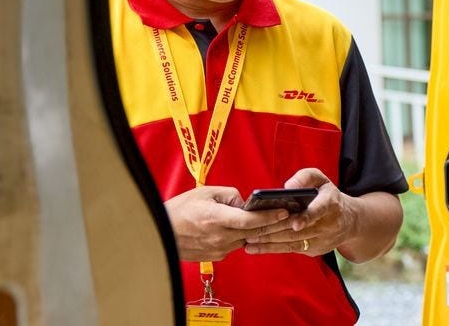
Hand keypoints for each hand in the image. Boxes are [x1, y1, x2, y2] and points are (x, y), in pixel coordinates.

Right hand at [165, 186, 289, 261]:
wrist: (159, 233)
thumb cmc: (181, 209)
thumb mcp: (206, 193)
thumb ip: (230, 195)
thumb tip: (246, 203)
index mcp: (216, 218)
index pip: (250, 220)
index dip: (270, 216)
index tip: (285, 211)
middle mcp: (220, 237)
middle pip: (254, 232)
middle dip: (273, 224)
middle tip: (290, 216)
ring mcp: (218, 249)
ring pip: (246, 239)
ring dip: (258, 231)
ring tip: (272, 220)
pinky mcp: (216, 256)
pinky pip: (235, 245)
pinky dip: (243, 237)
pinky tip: (248, 229)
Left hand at [243, 168, 355, 256]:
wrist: (350, 221)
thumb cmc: (328, 196)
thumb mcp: (322, 180)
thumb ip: (306, 177)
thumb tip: (287, 186)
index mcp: (331, 203)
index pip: (319, 210)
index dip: (307, 217)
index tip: (295, 223)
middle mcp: (328, 224)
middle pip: (299, 230)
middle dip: (274, 231)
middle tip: (251, 230)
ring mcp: (322, 240)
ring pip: (293, 242)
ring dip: (269, 242)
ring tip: (249, 240)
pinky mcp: (315, 250)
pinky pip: (292, 250)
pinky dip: (272, 249)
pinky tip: (256, 248)